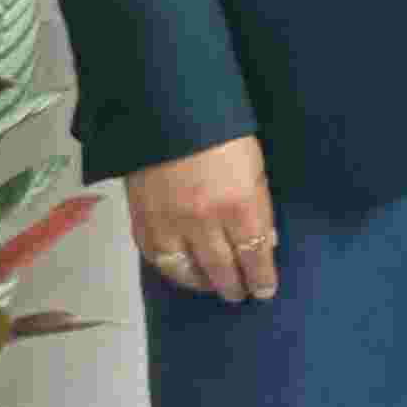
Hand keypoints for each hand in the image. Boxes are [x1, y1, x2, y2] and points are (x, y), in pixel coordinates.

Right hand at [124, 135, 279, 304]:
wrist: (165, 112)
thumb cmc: (220, 133)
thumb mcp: (254, 167)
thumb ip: (259, 206)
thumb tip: (264, 240)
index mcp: (238, 205)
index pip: (254, 256)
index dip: (261, 278)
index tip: (265, 291)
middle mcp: (203, 221)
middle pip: (221, 269)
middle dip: (234, 286)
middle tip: (240, 295)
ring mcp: (168, 223)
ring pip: (185, 270)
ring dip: (202, 283)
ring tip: (212, 286)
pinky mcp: (142, 219)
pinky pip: (156, 257)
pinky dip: (170, 269)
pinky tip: (181, 271)